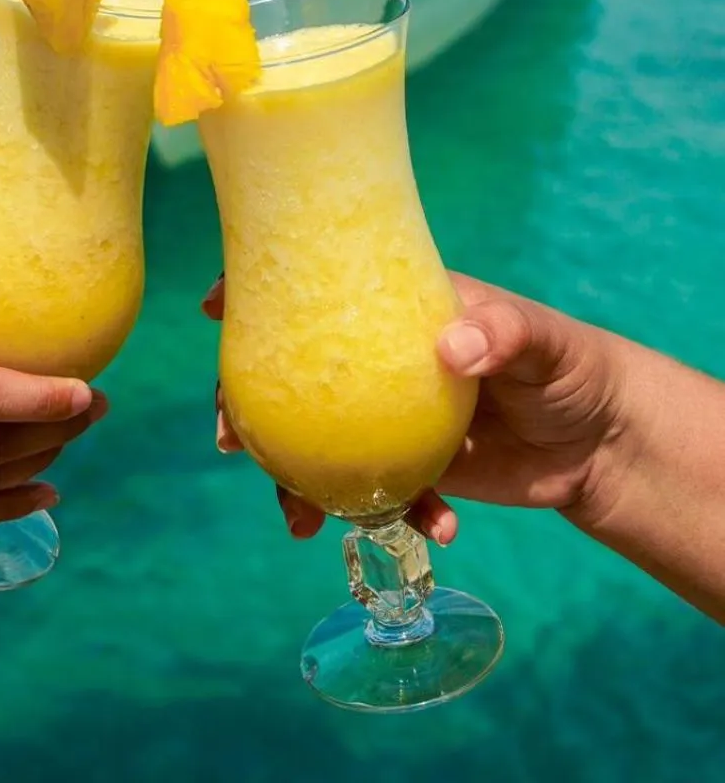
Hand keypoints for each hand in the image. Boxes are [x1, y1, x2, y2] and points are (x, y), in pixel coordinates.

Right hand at [202, 271, 626, 544]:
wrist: (601, 444)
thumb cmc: (568, 365)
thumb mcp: (540, 339)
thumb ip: (502, 333)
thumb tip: (451, 348)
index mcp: (397, 310)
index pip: (317, 286)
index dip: (259, 291)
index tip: (215, 307)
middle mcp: (379, 362)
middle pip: (291, 375)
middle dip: (246, 406)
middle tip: (230, 441)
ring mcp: (389, 418)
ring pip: (317, 445)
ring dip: (295, 482)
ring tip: (301, 520)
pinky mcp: (413, 469)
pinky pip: (376, 495)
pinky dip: (388, 518)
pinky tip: (434, 529)